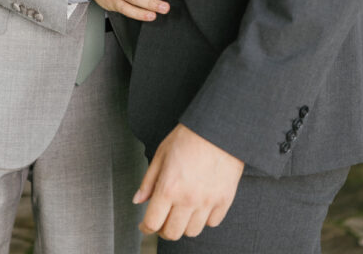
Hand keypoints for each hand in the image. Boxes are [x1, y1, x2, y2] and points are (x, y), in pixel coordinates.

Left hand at [133, 124, 243, 239]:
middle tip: (163, 218)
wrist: (218, 128)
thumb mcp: (161, 153)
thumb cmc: (189, 136)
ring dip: (183, 225)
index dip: (145, 227)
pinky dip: (204, 219)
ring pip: (192, 232)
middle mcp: (188, 199)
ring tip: (181, 211)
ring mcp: (207, 202)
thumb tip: (138, 200)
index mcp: (168, 187)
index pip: (152, 223)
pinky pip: (212, 223)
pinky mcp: (224, 201)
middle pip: (172, 233)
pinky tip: (200, 205)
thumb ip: (148, 180)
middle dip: (163, 229)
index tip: (145, 225)